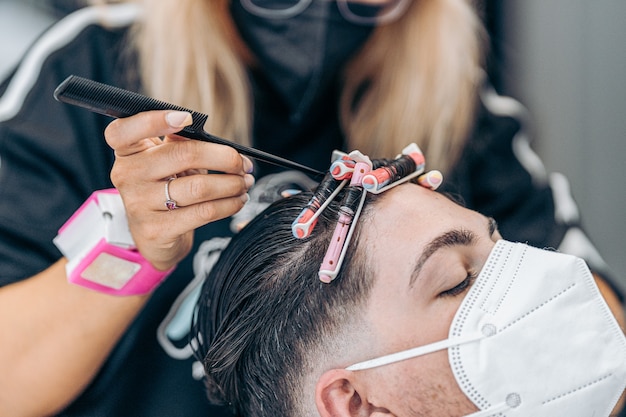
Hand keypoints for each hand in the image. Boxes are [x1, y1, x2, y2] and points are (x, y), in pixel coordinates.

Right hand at [104, 110, 253, 270]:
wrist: (154, 235)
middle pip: (182, 155)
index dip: (153, 120)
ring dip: (232, 184)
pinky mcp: (157, 230)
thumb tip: (223, 145)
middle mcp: (127, 175)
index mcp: (128, 151)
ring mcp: (139, 204)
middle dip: (224, 157)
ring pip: (198, 187)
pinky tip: (238, 200)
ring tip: (245, 183)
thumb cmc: (165, 187)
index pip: (123, 130)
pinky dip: (229, 204)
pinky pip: (203, 212)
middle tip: (242, 164)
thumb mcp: (166, 161)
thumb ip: (182, 143)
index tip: (186, 118)